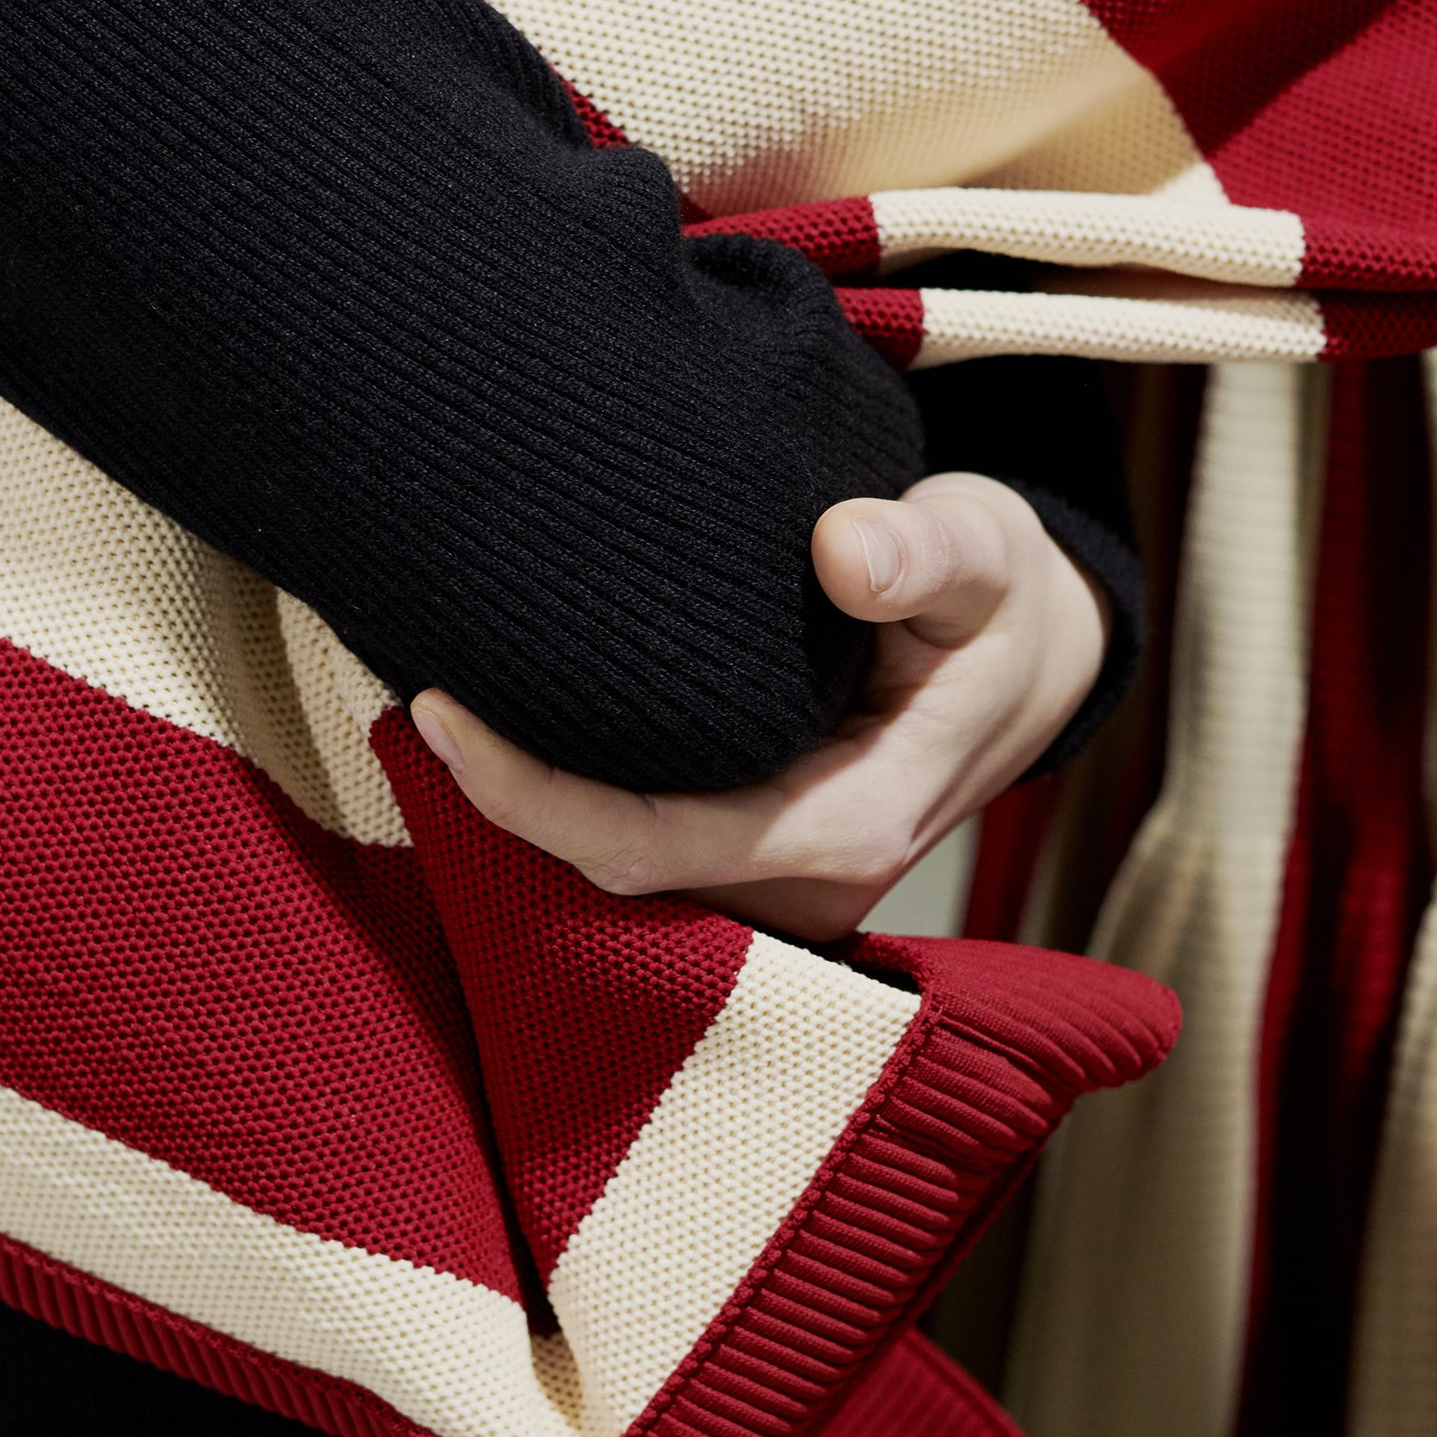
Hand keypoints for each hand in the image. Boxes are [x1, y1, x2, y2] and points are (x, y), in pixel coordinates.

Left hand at [408, 473, 1109, 942]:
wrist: (1028, 660)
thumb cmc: (997, 600)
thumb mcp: (987, 549)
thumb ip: (927, 550)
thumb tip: (844, 547)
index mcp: (852, 825)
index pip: (655, 844)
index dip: (534, 794)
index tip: (443, 707)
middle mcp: (806, 884)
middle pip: (610, 873)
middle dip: (500, 800)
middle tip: (408, 686)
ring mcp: (774, 889)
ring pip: (613, 874)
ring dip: (524, 802)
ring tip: (436, 699)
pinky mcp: (747, 864)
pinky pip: (634, 851)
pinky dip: (561, 797)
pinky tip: (501, 722)